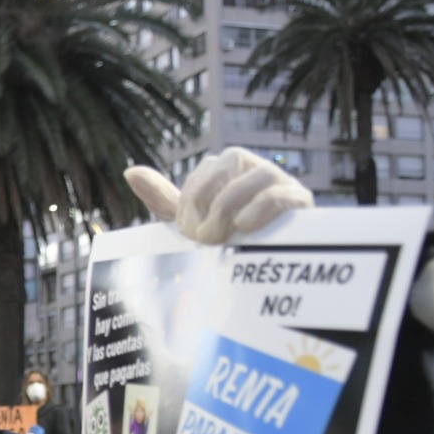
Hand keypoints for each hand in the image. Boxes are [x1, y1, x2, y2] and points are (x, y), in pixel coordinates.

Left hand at [124, 146, 313, 245]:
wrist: (268, 274)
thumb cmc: (227, 244)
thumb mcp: (193, 222)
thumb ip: (165, 199)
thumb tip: (130, 172)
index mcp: (232, 172)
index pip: (206, 170)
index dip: (190, 200)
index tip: (187, 233)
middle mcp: (258, 172)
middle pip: (231, 158)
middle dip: (207, 197)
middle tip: (201, 236)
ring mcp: (285, 185)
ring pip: (261, 172)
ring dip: (231, 204)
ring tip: (220, 236)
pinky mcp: (303, 207)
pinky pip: (282, 194)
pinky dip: (259, 208)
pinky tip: (244, 228)